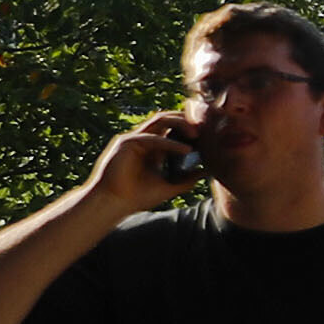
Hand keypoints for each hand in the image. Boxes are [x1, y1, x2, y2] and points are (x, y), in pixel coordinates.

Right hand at [92, 109, 208, 205]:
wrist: (113, 204)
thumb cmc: (137, 197)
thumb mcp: (170, 186)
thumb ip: (187, 178)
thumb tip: (208, 171)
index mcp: (152, 148)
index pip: (173, 129)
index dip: (190, 129)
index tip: (211, 135)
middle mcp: (143, 140)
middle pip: (168, 119)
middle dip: (187, 120)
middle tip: (207, 128)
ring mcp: (134, 139)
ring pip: (160, 120)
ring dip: (180, 124)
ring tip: (198, 134)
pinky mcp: (126, 143)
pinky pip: (153, 138)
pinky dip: (171, 143)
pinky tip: (187, 150)